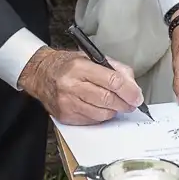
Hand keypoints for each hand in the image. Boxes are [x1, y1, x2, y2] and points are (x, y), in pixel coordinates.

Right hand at [18, 48, 142, 123]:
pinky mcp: (65, 116)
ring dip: (113, 111)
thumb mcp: (91, 58)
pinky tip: (99, 108)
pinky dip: (100, 116)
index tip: (137, 97)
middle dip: (124, 104)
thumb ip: (115, 69)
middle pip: (107, 100)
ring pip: (101, 114)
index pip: (112, 81)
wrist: (41, 74)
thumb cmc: (68, 65)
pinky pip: (91, 121)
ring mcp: (67, 103)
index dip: (129, 91)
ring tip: (115, 104)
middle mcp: (71, 85)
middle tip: (131, 103)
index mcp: (80, 67)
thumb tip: (133, 87)